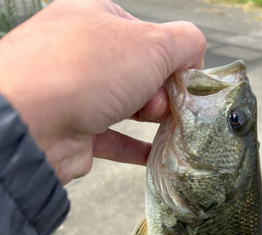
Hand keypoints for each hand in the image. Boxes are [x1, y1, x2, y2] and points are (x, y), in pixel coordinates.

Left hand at [0, 0, 205, 184]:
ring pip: (127, 104)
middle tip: (161, 104)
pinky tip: (157, 154)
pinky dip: (137, 147)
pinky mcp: (76, 131)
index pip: (147, 34)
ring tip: (165, 127)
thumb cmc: (87, 72)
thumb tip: (195, 57)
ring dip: (152, 117)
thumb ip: (185, 43)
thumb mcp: (151, 44)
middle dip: (160, 90)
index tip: (182, 79)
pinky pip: (114, 138)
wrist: (31, 123)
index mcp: (95, 17)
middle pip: (139, 72)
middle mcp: (83, 53)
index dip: (170, 57)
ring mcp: (76, 93)